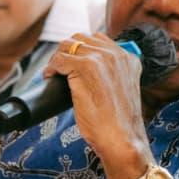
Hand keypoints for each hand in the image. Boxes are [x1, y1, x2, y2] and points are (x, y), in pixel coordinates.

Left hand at [43, 33, 151, 178]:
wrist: (122, 139)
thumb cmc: (119, 124)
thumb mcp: (121, 92)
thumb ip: (113, 77)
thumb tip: (89, 74)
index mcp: (129, 59)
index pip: (99, 40)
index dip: (81, 51)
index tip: (72, 63)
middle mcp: (117, 54)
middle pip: (81, 38)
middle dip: (67, 51)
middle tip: (59, 68)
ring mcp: (102, 59)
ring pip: (69, 46)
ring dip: (58, 57)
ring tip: (53, 72)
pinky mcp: (86, 68)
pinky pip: (60, 59)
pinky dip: (51, 67)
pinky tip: (49, 77)